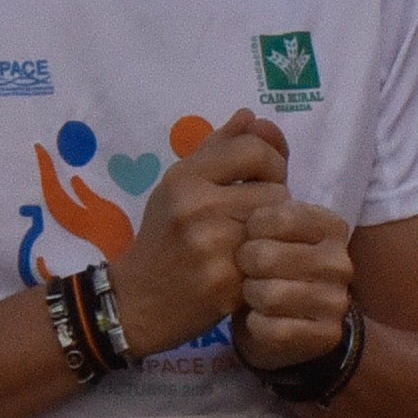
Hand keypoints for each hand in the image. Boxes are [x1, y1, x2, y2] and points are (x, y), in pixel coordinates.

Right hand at [106, 110, 286, 356]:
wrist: (139, 301)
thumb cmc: (163, 237)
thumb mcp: (178, 185)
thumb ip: (217, 148)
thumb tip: (252, 116)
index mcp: (184, 178)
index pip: (253, 149)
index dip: (271, 160)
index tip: (263, 176)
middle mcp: (198, 207)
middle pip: (275, 188)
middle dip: (274, 199)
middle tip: (259, 214)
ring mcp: (214, 247)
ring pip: (279, 224)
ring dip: (276, 230)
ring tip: (258, 237)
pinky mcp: (228, 282)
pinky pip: (272, 258)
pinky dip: (270, 260)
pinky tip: (254, 265)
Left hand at [230, 196, 353, 371]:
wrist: (291, 321)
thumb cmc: (272, 266)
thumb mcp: (270, 231)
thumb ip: (261, 210)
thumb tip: (246, 196)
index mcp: (331, 227)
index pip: (279, 216)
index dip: (252, 228)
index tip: (252, 236)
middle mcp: (340, 263)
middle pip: (266, 256)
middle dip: (245, 264)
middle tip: (247, 269)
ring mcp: (337, 301)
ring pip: (269, 295)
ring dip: (250, 296)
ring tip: (254, 292)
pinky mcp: (325, 335)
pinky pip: (273, 329)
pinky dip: (256, 325)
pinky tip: (260, 319)